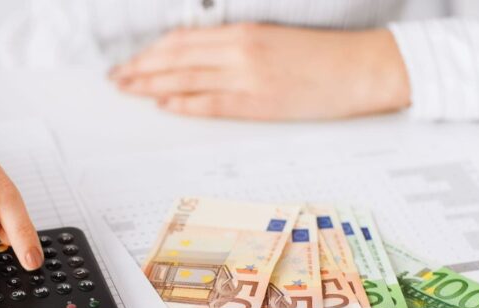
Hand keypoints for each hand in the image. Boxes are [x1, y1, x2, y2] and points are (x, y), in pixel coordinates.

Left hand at [110, 24, 409, 119]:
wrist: (362, 68)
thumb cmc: (322, 56)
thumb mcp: (274, 40)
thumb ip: (237, 47)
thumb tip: (201, 60)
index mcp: (244, 32)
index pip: (183, 40)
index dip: (151, 51)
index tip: (132, 60)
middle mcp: (240, 51)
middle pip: (176, 58)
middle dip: (141, 69)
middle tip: (117, 79)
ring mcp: (248, 78)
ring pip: (186, 80)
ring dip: (152, 86)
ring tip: (129, 91)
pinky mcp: (259, 104)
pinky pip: (211, 103)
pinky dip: (184, 103)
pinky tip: (165, 105)